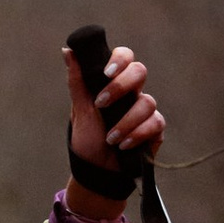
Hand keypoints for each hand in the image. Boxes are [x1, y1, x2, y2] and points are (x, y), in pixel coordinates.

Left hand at [63, 39, 163, 217]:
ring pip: (147, 101)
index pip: (124, 57)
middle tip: (101, 105)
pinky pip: (155, 123)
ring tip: (110, 139)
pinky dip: (138, 134)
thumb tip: (68, 50)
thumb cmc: (87, 139)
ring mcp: (145, 110)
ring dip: (125, 121)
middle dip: (121, 87)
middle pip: (140, 71)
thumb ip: (77, 81)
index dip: (119, 60)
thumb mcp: (79, 110)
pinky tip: (124, 145)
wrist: (96, 172)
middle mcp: (132, 93)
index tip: (105, 74)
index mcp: (113, 82)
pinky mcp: (155, 129)